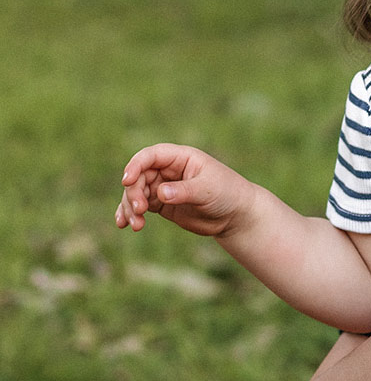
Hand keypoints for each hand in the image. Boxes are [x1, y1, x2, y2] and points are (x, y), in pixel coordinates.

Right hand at [116, 143, 253, 238]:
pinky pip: (140, 206)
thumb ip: (184, 191)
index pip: (151, 156)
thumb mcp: (208, 190)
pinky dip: (130, 214)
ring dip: (130, 206)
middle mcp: (168, 170)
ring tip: (135, 225)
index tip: (127, 181)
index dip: (136, 165)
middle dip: (133, 192)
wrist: (236, 215)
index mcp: (180, 158)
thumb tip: (160, 193)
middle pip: (139, 176)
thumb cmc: (227, 194)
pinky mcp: (162, 204)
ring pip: (136, 192)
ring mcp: (163, 186)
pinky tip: (124, 224)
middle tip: (139, 210)